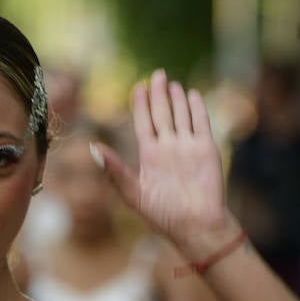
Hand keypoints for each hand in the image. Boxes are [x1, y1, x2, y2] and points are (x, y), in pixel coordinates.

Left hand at [93, 70, 233, 256]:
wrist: (195, 226)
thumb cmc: (163, 215)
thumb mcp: (133, 194)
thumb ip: (114, 171)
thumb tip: (93, 149)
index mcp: (150, 156)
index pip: (143, 123)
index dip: (140, 105)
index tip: (138, 87)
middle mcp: (168, 148)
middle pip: (162, 114)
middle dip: (158, 94)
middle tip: (157, 74)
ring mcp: (188, 147)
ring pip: (181, 116)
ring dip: (177, 99)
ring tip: (172, 83)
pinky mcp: (206, 149)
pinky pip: (201, 123)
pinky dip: (196, 108)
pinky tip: (192, 95)